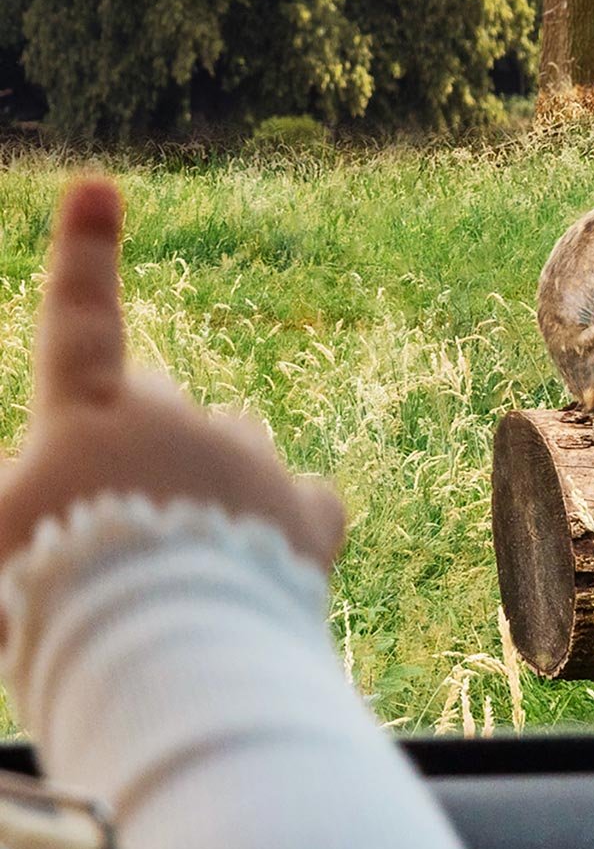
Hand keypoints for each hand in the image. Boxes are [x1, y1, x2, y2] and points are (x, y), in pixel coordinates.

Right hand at [0, 179, 344, 568]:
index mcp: (95, 418)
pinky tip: (264, 561)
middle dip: (144, 447)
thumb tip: (35, 476)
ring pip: (234, 449)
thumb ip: (17, 490)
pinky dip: (284, 525)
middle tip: (121, 527)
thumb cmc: (55, 601)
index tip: (101, 188)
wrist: (164, 660)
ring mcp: (252, 461)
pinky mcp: (308, 511)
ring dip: (212, 486)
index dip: (85, 253)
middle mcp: (183, 420)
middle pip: (163, 405)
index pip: (81, 320)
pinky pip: (303, 501)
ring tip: (187, 560)